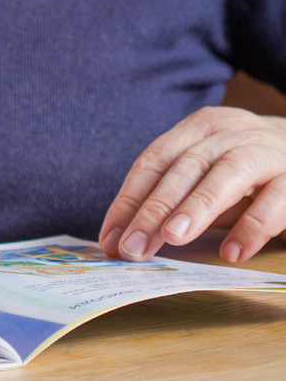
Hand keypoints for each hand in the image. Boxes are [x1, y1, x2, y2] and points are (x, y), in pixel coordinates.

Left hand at [99, 107, 285, 262]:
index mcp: (201, 128)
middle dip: (155, 208)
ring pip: (227, 173)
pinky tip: (232, 252)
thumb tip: (129, 239)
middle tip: (133, 247)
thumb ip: (175, 200)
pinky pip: (275, 199)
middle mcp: (231, 132)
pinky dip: (252, 226)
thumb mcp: (208, 177)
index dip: (129, 199)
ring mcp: (267, 151)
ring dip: (197, 207)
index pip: (155, 160)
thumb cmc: (249, 172)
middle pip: (185, 166)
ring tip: (173, 239)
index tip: (111, 239)